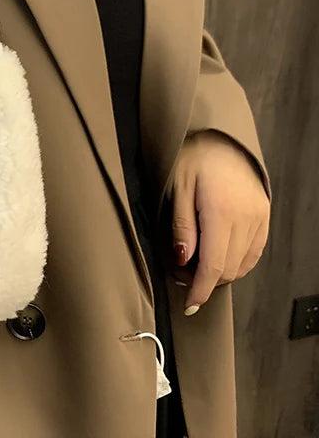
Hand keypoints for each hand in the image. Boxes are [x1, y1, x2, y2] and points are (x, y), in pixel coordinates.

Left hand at [170, 129, 269, 315]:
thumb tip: (183, 261)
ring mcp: (259, 217)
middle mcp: (246, 218)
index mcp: (222, 212)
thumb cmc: (192, 157)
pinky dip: (236, 261)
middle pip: (228, 268)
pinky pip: (253, 251)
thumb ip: (182, 227)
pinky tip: (218, 257)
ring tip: (195, 266)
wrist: (220, 136)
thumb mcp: (177, 188)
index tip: (189, 305)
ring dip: (220, 272)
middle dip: (205, 281)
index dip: (201, 289)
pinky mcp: (264, 215)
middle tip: (180, 276)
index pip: (214, 265)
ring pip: (242, 263)